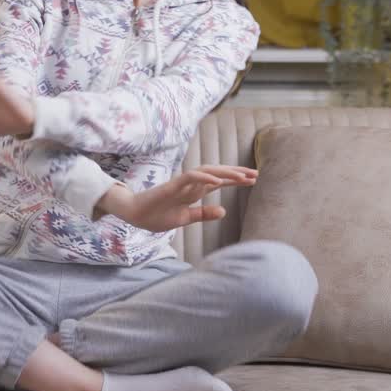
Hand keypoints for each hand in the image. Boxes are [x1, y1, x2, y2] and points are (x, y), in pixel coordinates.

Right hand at [107, 165, 257, 232]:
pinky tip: (218, 181)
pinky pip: (191, 177)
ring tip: (243, 176)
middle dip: (237, 173)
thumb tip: (224, 212)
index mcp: (194, 192)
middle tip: (256, 174)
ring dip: (225, 173)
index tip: (253, 180)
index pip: (219, 182)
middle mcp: (190, 184)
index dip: (236, 180)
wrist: (134, 215)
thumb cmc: (156, 215)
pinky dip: (205, 177)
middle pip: (218, 174)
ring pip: (207, 172)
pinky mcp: (172, 185)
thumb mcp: (185, 218)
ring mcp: (181, 183)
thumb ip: (203, 214)